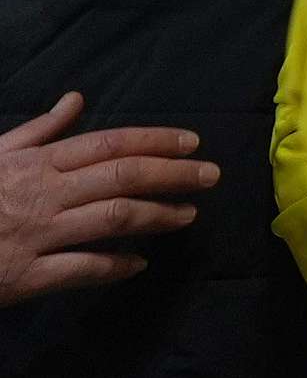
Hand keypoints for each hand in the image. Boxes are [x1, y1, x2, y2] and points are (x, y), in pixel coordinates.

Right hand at [0, 95, 211, 307]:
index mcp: (35, 163)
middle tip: (210, 175)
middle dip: (173, 174)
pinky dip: (116, 266)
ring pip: (113, 219)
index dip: (155, 141)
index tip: (192, 142)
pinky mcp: (26, 277)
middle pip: (122, 177)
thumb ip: (38, 130)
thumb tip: (77, 99)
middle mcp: (43, 195)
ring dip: (158, 216)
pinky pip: (82, 269)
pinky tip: (138, 264)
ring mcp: (36, 236)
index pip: (108, 144)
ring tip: (188, 214)